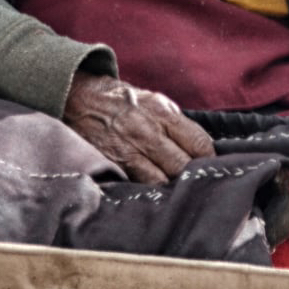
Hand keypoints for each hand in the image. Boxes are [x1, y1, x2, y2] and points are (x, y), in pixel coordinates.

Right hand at [63, 73, 214, 184]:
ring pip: (162, 181)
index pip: (199, 143)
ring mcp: (128, 151)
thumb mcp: (154, 101)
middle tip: (194, 180)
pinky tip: (154, 190)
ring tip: (175, 188)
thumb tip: (201, 148)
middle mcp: (147, 132)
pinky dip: (149, 190)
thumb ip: (177, 124)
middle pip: (183, 166)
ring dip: (171, 187)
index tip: (209, 164)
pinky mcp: (112, 165)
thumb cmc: (122, 101)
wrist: (79, 98)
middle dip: (191, 175)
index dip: (209, 158)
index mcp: (162, 113)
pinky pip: (138, 185)